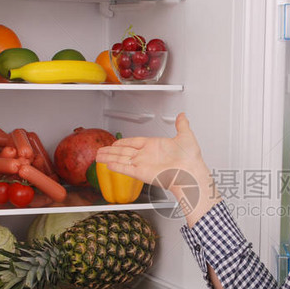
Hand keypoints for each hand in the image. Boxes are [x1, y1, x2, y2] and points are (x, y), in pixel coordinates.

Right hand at [96, 112, 220, 224]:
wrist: (191, 172)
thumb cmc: (190, 158)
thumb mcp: (185, 136)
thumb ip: (181, 125)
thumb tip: (182, 115)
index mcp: (155, 146)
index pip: (134, 142)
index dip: (124, 142)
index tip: (116, 142)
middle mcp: (147, 156)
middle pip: (124, 151)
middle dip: (111, 150)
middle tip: (101, 150)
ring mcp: (143, 165)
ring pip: (121, 159)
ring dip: (109, 157)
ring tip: (98, 156)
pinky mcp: (141, 173)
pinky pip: (125, 168)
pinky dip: (116, 166)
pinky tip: (107, 164)